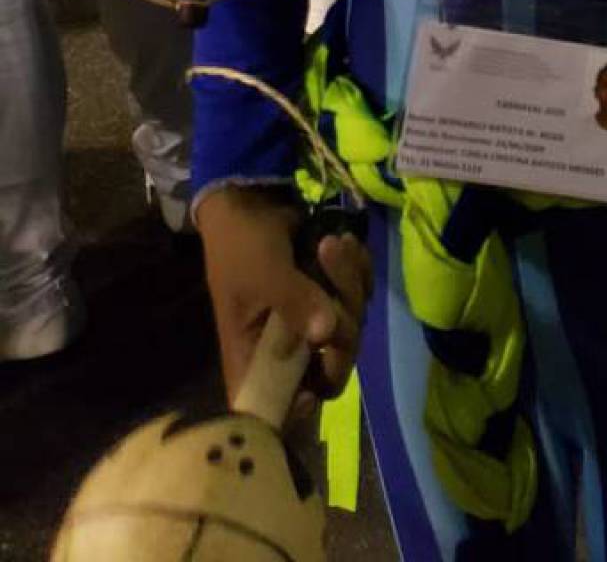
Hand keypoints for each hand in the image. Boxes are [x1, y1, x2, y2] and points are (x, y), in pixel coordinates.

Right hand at [197, 189, 372, 421]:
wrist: (249, 200)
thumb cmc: (242, 244)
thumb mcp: (262, 273)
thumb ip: (293, 303)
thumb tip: (325, 335)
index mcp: (253, 360)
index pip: (277, 409)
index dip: (299, 410)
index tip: (312, 385)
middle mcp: (286, 352)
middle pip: (332, 368)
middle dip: (343, 323)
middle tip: (332, 278)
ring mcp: (312, 325)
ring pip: (352, 327)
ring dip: (349, 282)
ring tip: (331, 243)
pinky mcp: (331, 297)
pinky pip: (361, 297)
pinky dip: (359, 270)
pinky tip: (346, 242)